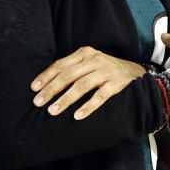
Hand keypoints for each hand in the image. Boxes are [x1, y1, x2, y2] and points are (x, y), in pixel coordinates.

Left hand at [31, 46, 145, 119]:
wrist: (135, 72)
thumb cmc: (105, 69)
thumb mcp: (89, 63)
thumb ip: (72, 68)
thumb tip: (46, 84)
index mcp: (85, 53)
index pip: (61, 64)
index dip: (46, 76)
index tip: (34, 88)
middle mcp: (95, 60)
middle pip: (68, 75)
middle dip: (51, 89)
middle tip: (38, 102)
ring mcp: (106, 71)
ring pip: (82, 85)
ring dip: (66, 99)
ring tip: (53, 110)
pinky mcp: (116, 83)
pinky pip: (100, 96)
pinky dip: (88, 106)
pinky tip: (77, 116)